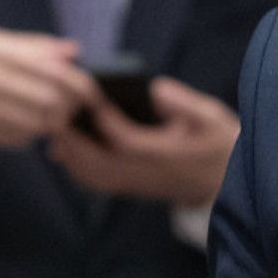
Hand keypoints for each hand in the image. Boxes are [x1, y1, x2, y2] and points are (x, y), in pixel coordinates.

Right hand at [0, 28, 96, 147]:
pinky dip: (33, 133)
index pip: (52, 70)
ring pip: (37, 123)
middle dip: (71, 107)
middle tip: (77, 107)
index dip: (80, 84)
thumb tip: (73, 51)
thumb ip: (35, 46)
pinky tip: (29, 122)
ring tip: (55, 115)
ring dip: (54, 123)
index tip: (92, 92)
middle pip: (49, 100)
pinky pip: (20, 138)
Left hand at [44, 75, 239, 206]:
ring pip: (92, 175)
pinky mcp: (129, 188)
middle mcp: (146, 174)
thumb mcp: (213, 119)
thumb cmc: (217, 144)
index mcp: (167, 155)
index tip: (91, 96)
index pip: (127, 141)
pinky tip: (64, 145)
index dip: (106, 120)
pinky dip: (74, 165)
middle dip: (75, 138)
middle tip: (57, 111)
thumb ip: (185, 104)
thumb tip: (156, 89)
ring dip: (70, 152)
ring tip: (56, 124)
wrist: (222, 182)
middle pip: (99, 163)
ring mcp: (135, 184)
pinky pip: (95, 182)